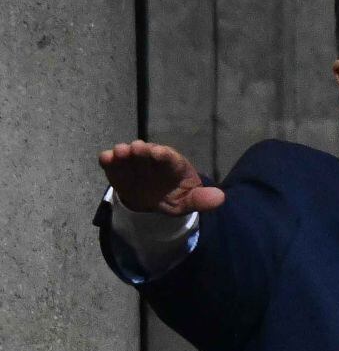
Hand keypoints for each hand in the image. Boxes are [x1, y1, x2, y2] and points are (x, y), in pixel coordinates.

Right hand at [98, 140, 224, 214]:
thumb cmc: (175, 196)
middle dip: (141, 150)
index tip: (159, 153)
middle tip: (135, 149)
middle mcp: (152, 159)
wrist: (154, 201)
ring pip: (128, 153)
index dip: (164, 154)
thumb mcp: (189, 201)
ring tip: (119, 153)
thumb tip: (221, 198)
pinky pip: (112, 162)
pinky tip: (105, 159)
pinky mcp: (118, 169)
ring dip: (123, 152)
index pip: (170, 157)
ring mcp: (134, 162)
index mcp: (172, 164)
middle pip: (146, 151)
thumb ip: (202, 200)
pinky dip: (108, 160)